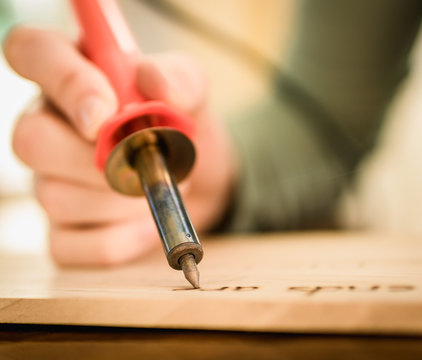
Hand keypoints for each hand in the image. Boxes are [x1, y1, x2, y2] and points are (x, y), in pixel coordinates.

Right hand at [3, 26, 235, 265]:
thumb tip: (152, 81)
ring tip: (160, 187)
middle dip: (101, 161)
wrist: (198, 179)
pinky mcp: (63, 230)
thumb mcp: (192, 93)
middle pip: (31, 139)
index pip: (31, 51)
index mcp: (74, 75)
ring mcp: (50, 181)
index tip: (106, 113)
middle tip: (152, 161)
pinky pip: (71, 244)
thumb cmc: (184, 128)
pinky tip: (146, 225)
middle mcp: (49, 126)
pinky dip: (120, 239)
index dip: (63, 81)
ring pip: (55, 197)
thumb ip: (179, 77)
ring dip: (121, 201)